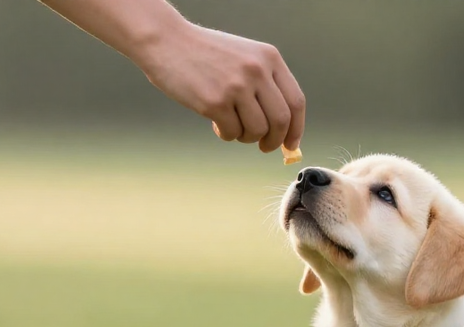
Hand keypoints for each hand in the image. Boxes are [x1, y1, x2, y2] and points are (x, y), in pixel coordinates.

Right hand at [136, 23, 304, 152]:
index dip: (296, 128)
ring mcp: (236, 86)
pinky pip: (231, 133)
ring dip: (246, 137)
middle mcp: (257, 71)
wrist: (167, 41)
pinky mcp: (215, 102)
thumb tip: (282, 128)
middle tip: (264, 146)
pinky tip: (216, 122)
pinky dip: (226, 134)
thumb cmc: (205, 53)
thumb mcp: (244, 57)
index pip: (295, 101)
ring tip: (232, 126)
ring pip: (257, 130)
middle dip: (274, 141)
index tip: (291, 144)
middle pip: (281, 120)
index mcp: (269, 58)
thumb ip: (265, 84)